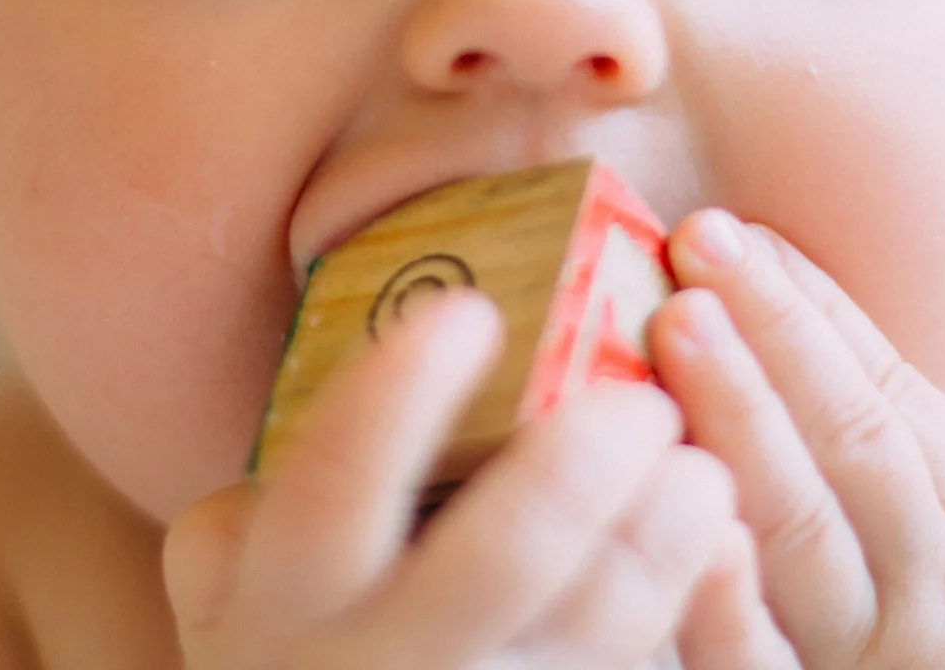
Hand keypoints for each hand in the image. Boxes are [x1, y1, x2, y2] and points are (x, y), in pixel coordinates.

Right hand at [164, 290, 757, 668]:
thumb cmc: (295, 664)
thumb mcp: (232, 605)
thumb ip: (250, 515)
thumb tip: (331, 384)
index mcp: (288, 602)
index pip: (338, 480)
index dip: (402, 392)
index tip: (468, 311)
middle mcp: (385, 662)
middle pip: (507, 555)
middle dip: (584, 461)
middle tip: (641, 397)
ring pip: (604, 626)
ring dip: (664, 535)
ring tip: (701, 466)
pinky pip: (632, 668)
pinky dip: (686, 605)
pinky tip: (712, 549)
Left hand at [653, 212, 944, 669]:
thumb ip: (877, 431)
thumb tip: (766, 278)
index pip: (890, 398)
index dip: (810, 309)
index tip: (733, 229)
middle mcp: (934, 583)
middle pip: (857, 449)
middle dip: (773, 341)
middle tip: (696, 253)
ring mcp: (878, 655)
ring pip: (815, 534)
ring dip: (745, 423)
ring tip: (679, 330)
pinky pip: (766, 667)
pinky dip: (731, 605)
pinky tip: (696, 537)